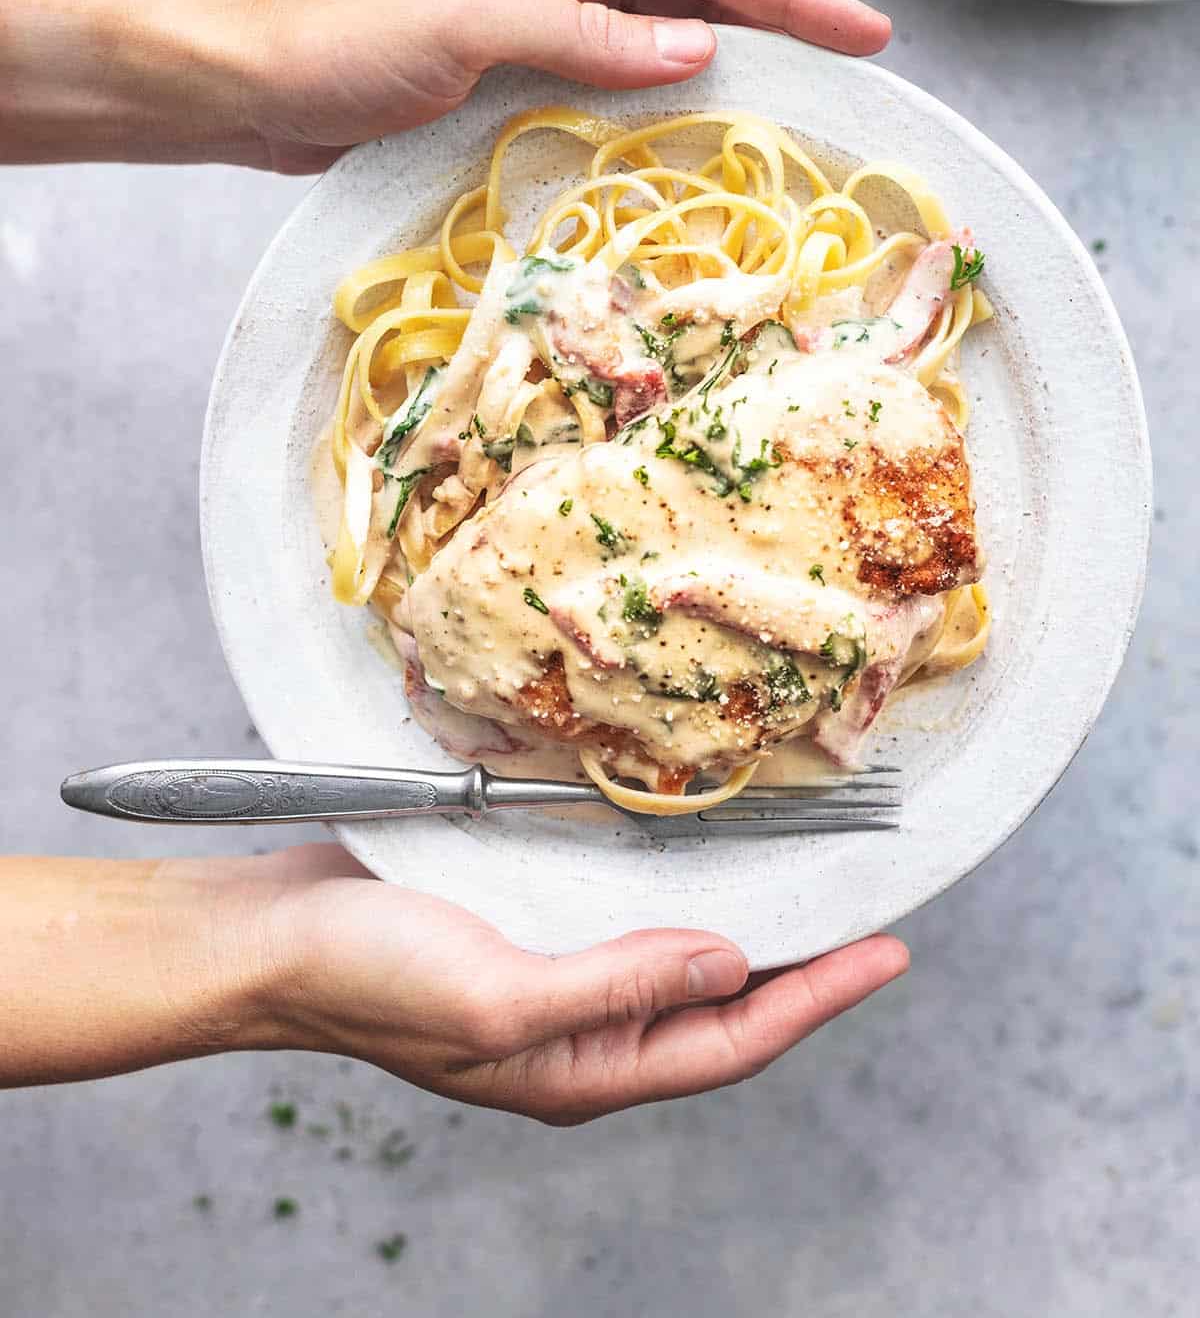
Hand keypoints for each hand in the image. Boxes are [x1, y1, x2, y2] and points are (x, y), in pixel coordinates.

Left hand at [0, 0, 888, 169]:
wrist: (250, 84)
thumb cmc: (341, 39)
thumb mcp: (466, 26)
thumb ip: (583, 36)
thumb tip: (700, 49)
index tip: (867, 33)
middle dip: (782, 31)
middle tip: (860, 78)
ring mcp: (542, 32)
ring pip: (663, 53)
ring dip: (730, 82)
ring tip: (805, 123)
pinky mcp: (519, 86)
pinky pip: (616, 98)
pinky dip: (664, 121)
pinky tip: (697, 156)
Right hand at [251, 844, 908, 1124]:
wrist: (270, 936)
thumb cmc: (368, 976)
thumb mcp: (501, 997)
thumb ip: (620, 986)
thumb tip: (729, 965)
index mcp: (580, 1068)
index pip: (730, 1041)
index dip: (817, 998)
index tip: (888, 953)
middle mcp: (578, 1030)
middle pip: (717, 1007)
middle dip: (799, 968)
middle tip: (871, 918)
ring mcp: (551, 976)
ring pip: (675, 957)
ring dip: (741, 922)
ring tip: (808, 885)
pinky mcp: (523, 922)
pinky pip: (623, 913)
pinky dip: (673, 886)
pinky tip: (697, 854)